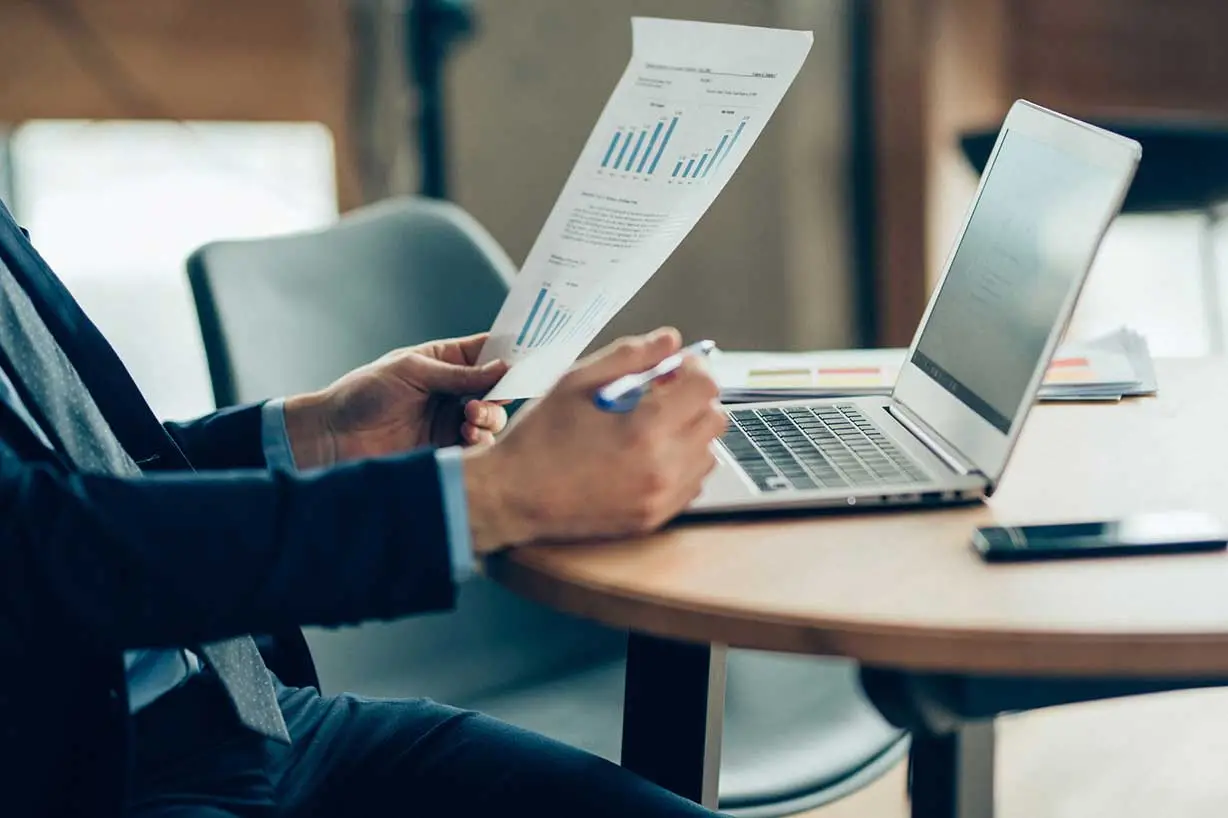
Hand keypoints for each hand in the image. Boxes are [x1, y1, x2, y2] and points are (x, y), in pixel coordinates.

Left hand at [283, 333, 510, 467]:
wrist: (333, 436)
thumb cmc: (364, 393)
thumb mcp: (412, 372)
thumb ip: (458, 374)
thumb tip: (503, 368)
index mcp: (444, 362)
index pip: (487, 353)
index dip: (510, 354)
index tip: (529, 357)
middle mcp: (453, 391)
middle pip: (497, 389)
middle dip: (501, 392)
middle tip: (487, 398)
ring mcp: (451, 421)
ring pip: (492, 419)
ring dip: (490, 417)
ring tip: (470, 418)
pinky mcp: (447, 449)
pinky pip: (478, 446)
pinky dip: (481, 441)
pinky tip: (467, 436)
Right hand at [462, 328, 726, 553]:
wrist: (513, 496)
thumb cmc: (538, 437)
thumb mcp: (575, 381)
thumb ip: (629, 355)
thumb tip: (670, 340)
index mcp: (644, 429)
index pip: (705, 388)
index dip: (693, 368)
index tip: (672, 367)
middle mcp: (661, 468)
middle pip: (715, 420)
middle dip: (693, 399)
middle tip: (660, 394)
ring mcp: (660, 498)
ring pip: (708, 453)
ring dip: (689, 432)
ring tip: (650, 427)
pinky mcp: (654, 519)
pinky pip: (692, 483)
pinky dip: (680, 464)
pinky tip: (646, 455)